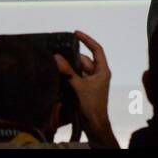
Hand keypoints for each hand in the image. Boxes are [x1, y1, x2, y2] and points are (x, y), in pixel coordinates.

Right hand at [54, 31, 117, 147]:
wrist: (94, 124)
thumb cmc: (91, 104)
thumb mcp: (79, 86)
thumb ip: (68, 71)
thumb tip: (57, 57)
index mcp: (102, 70)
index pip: (97, 49)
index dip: (87, 40)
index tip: (76, 33)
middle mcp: (98, 74)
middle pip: (84, 60)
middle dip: (72, 57)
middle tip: (57, 52)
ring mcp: (92, 83)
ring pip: (79, 70)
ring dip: (69, 68)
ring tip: (54, 62)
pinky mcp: (85, 90)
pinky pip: (76, 79)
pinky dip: (68, 76)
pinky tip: (57, 75)